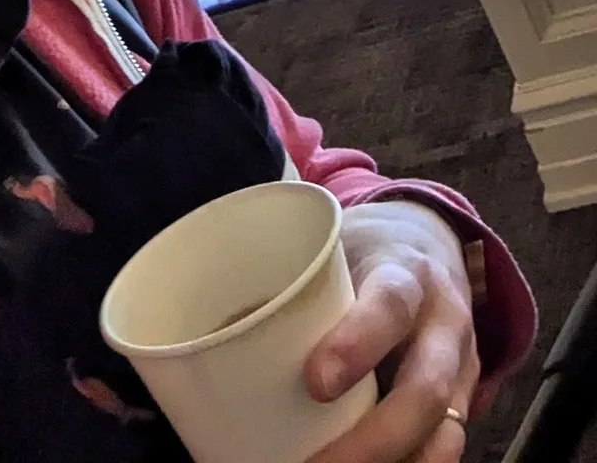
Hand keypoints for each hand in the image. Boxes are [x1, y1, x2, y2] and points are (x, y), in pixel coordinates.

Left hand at [304, 201, 477, 462]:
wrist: (429, 245)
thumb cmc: (364, 251)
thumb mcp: (336, 247)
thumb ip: (299, 282)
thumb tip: (224, 326)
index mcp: (406, 275)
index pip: (390, 306)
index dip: (357, 345)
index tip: (314, 383)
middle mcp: (445, 325)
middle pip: (426, 391)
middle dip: (374, 440)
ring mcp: (462, 370)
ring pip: (444, 433)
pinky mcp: (462, 402)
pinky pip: (444, 445)